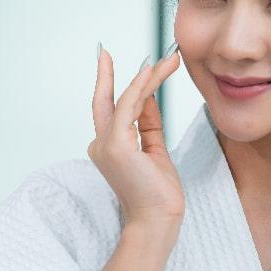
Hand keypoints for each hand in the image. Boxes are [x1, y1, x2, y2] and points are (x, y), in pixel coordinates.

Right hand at [88, 41, 184, 227]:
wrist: (158, 220)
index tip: (111, 61)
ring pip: (125, 99)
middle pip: (106, 100)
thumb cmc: (158, 193)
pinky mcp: (117, 145)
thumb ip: (149, 124)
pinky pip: (130, 106)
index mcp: (108, 147)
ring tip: (169, 60)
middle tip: (108, 50)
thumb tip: (148, 97)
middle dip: (106, 73)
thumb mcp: (155, 150)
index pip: (110, 109)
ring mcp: (106, 144)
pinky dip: (141, 86)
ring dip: (147, 76)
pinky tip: (152, 72)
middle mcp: (101, 144)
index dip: (111, 84)